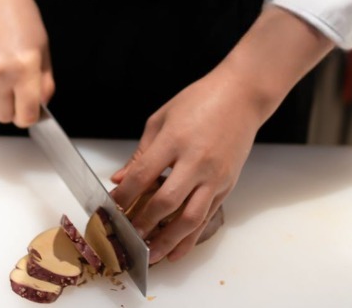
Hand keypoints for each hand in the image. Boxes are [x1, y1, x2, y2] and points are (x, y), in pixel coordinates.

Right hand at [0, 0, 53, 126]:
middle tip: (20, 89)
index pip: (27, 116)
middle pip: (5, 117)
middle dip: (15, 108)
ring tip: (5, 70)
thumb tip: (42, 102)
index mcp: (24, 68)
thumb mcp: (43, 45)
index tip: (34, 108)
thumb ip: (44, 80)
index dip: (32, 115)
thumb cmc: (17, 11)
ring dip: (0, 96)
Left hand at [110, 5, 333, 262]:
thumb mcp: (161, 118)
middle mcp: (196, 161)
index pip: (143, 176)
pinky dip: (191, 237)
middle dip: (144, 224)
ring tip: (151, 256)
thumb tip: (121, 180)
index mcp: (175, 140)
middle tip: (127, 237)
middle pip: (166, 202)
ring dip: (168, 241)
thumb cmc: (199, 101)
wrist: (241, 96)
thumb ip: (141, 152)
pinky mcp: (228, 185)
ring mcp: (215, 176)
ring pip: (191, 218)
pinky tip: (177, 249)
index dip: (124, 197)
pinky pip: (207, 217)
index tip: (110, 208)